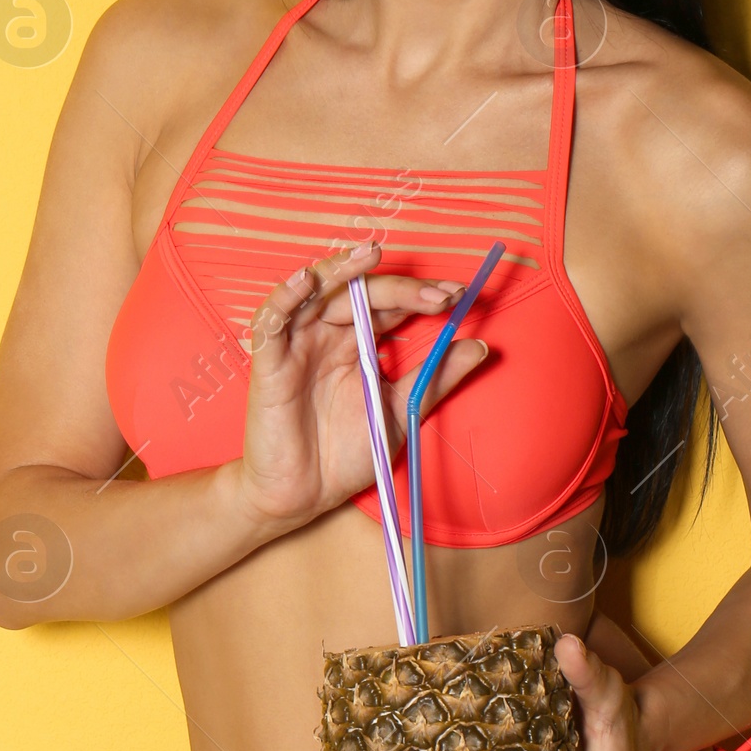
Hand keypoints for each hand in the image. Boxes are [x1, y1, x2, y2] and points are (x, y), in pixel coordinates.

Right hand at [231, 240, 488, 532]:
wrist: (306, 496)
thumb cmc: (347, 454)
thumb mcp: (401, 411)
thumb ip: (435, 377)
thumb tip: (481, 346)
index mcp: (358, 343)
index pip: (390, 305)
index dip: (421, 295)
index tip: (457, 296)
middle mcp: (328, 335)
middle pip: (360, 293)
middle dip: (399, 289)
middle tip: (436, 295)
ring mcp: (298, 344)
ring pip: (316, 291)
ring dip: (342, 269)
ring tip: (370, 253)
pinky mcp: (269, 361)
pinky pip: (272, 319)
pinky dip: (286, 296)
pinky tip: (307, 281)